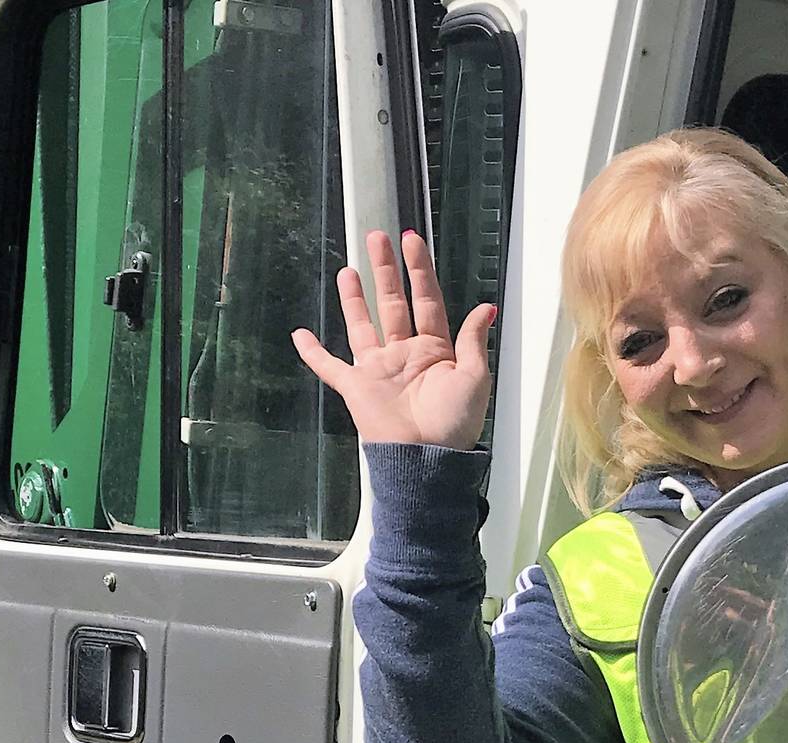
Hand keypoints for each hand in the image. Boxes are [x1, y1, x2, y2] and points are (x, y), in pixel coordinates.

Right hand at [291, 229, 496, 449]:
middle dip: (385, 270)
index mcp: (435, 349)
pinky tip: (301, 335)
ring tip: (348, 269)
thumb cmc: (454, 423)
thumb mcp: (474, 377)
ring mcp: (378, 369)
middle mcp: (404, 354)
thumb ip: (473, 340)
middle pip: (392, 303)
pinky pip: (330, 367)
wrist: (426, 459)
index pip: (426, 299)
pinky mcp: (356, 388)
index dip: (419, 269)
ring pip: (362, 325)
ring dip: (355, 298)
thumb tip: (486, 308)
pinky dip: (313, 353)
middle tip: (377, 238)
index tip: (411, 241)